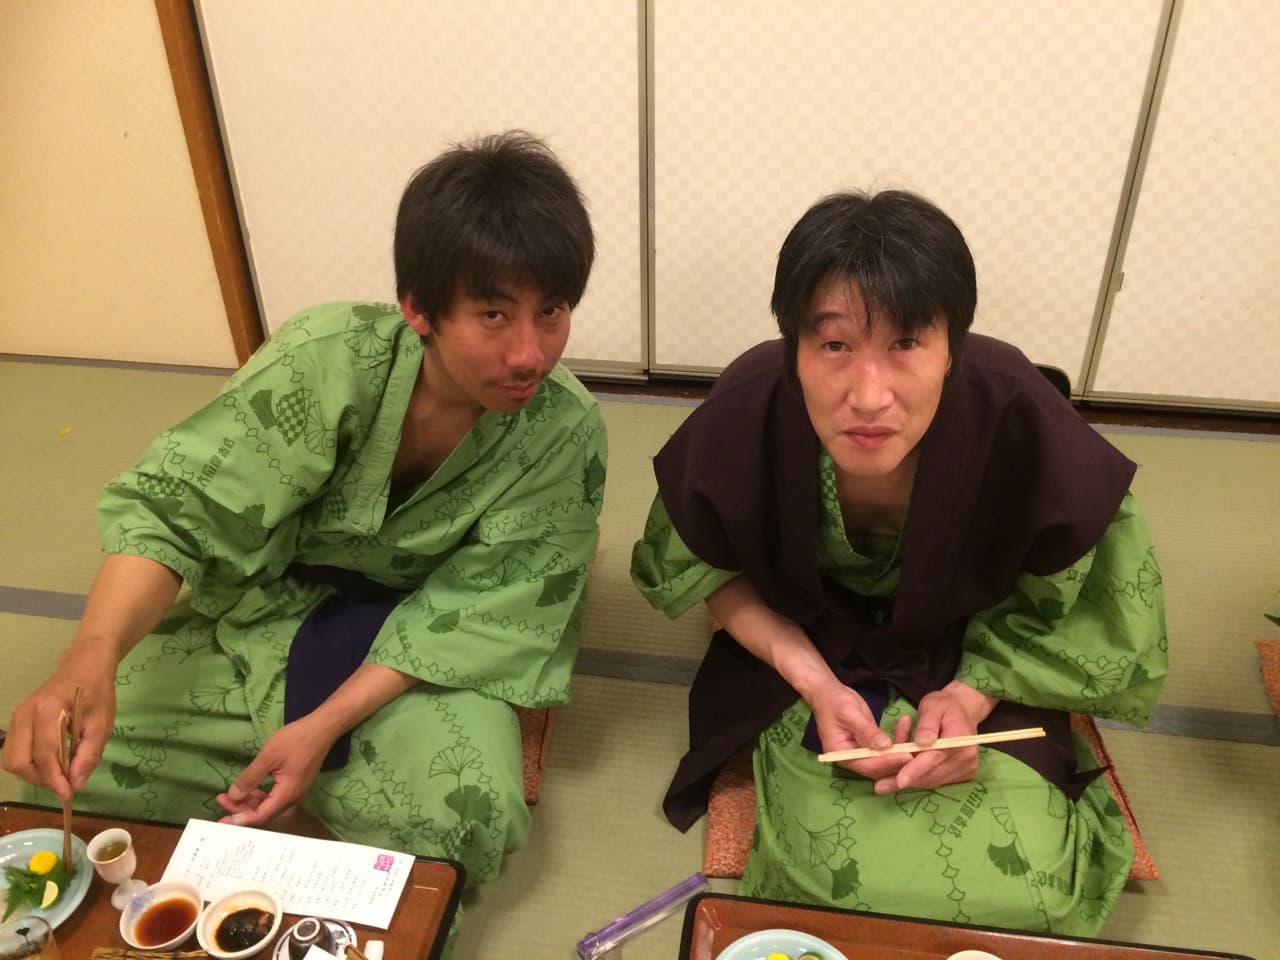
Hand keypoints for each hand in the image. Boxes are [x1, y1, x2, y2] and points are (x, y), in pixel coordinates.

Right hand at [2, 652, 117, 799]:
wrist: (84, 667)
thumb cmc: (96, 693)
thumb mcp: (102, 723)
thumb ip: (89, 754)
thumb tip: (75, 784)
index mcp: (49, 710)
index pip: (44, 754)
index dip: (54, 779)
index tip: (68, 795)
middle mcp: (25, 713)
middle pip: (19, 761)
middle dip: (40, 779)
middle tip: (64, 783)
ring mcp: (17, 716)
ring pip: (11, 759)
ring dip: (32, 774)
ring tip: (58, 774)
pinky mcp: (16, 720)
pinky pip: (13, 751)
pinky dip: (28, 763)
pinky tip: (50, 763)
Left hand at [216, 716, 337, 825]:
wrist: (322, 728)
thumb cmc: (296, 740)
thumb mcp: (268, 756)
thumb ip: (250, 778)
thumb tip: (233, 795)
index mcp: (287, 794)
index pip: (260, 815)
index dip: (240, 819)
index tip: (221, 821)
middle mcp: (293, 798)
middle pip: (264, 813)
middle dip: (241, 809)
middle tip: (221, 800)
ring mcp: (296, 792)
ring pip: (269, 806)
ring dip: (249, 802)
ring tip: (230, 794)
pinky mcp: (296, 785)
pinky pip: (274, 798)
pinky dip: (260, 796)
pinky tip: (250, 789)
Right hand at [808, 683, 912, 783]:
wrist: (829, 693)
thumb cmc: (835, 701)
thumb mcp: (850, 713)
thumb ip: (867, 731)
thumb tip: (885, 746)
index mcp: (841, 754)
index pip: (867, 764)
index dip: (887, 762)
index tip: (906, 755)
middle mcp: (851, 759)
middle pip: (877, 768)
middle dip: (897, 762)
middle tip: (918, 753)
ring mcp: (860, 754)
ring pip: (884, 762)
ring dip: (900, 752)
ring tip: (916, 739)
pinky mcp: (869, 747)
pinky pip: (885, 751)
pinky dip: (897, 742)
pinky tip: (906, 726)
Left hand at [878, 681, 997, 793]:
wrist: (962, 712)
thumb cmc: (944, 706)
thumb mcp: (932, 705)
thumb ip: (927, 724)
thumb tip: (922, 743)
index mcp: (961, 739)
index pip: (934, 758)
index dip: (915, 770)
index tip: (899, 780)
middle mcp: (967, 758)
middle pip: (932, 775)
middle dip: (906, 780)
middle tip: (880, 786)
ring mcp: (966, 769)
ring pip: (932, 781)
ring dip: (909, 782)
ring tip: (884, 783)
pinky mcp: (963, 775)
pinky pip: (935, 780)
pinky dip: (917, 778)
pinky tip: (901, 775)